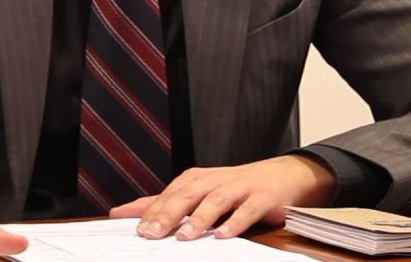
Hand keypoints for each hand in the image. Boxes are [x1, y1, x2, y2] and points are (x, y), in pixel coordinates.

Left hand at [108, 155, 334, 241]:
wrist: (283, 175)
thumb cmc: (235, 187)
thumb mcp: (199, 192)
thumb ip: (165, 203)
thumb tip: (127, 211)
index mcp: (197, 180)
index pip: (168, 194)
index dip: (148, 209)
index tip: (127, 223)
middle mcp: (214, 181)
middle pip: (187, 195)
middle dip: (168, 214)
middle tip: (150, 233)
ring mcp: (238, 188)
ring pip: (215, 201)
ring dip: (200, 218)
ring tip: (185, 236)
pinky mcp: (261, 198)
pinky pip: (247, 210)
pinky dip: (235, 222)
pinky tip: (224, 235)